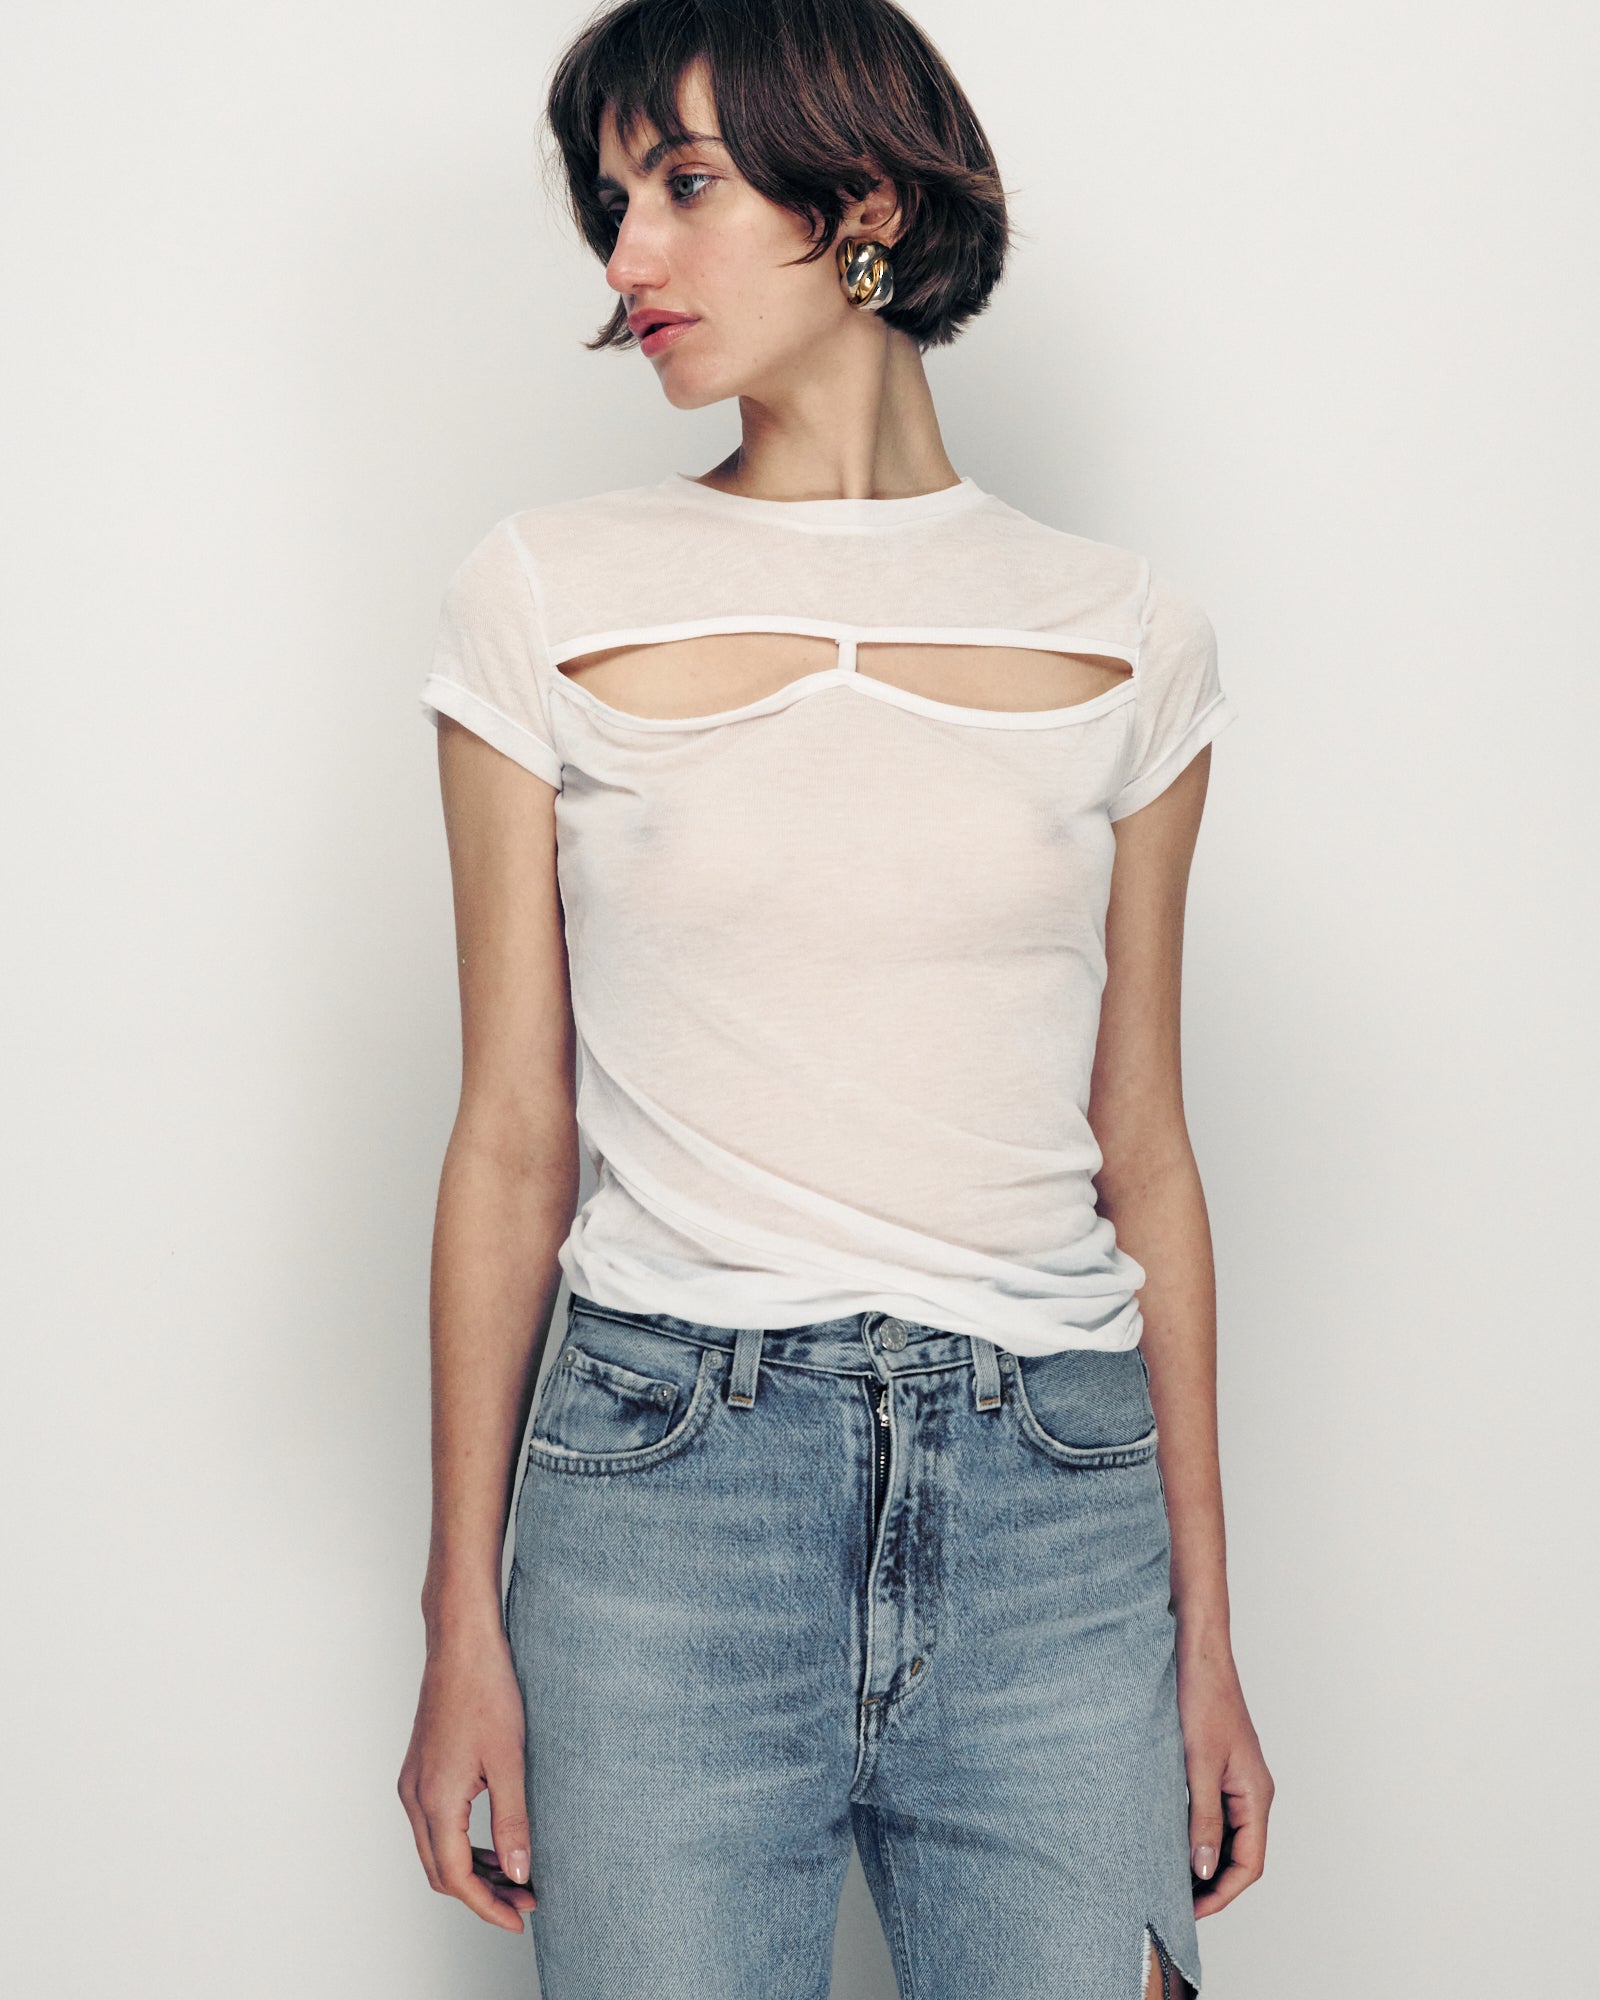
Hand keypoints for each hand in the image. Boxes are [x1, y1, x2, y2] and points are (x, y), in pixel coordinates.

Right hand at [397, 1624, 535, 1931]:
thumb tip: (518, 1873)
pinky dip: (462, 1843)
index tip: (518, 1919)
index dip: (487, 1907)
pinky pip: (434, 1825)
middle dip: (481, 1895)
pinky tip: (493, 1841)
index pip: (456, 1878)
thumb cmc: (486, 1689)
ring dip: (472, 1870)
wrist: (461, 1642)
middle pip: (440, 1872)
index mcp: (435, 1800)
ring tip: (514, 1876)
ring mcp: (413, 1782)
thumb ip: (513, 1820)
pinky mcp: (420, 1769)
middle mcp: (415, 1796)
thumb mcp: (510, 1759)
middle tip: (523, 1901)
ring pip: (435, 1850)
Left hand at [1175, 1639, 1273, 1917]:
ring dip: (1204, 1860)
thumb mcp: (1197, 1763)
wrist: (1196, 1650)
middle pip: (1240, 1855)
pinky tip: (1171, 1838)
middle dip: (1212, 1884)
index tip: (1192, 1912)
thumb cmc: (1202, 1697)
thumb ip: (1202, 1818)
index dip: (1222, 1893)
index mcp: (1256, 1794)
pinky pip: (1213, 1811)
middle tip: (1176, 1903)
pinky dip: (1197, 1832)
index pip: (1249, 1864)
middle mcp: (1251, 1790)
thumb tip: (1204, 1870)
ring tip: (1170, 1878)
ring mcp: (1235, 1778)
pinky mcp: (1217, 1765)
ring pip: (1226, 1834)